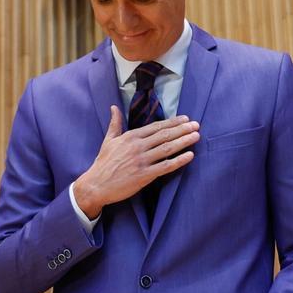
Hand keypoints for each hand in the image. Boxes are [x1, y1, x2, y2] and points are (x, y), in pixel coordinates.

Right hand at [72, 106, 198, 218]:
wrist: (96, 185)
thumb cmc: (103, 163)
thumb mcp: (108, 140)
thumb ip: (115, 123)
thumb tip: (113, 107)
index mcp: (130, 137)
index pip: (156, 127)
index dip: (173, 122)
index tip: (185, 118)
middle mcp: (138, 147)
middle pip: (165, 135)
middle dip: (183, 129)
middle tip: (196, 125)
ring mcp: (142, 161)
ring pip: (167, 148)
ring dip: (184, 141)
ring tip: (196, 136)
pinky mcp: (144, 175)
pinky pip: (166, 166)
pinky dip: (179, 161)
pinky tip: (190, 156)